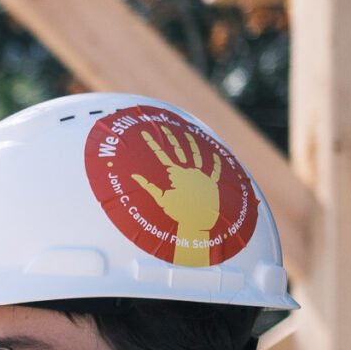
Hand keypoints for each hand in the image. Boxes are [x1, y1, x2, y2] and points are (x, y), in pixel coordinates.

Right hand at [126, 123, 224, 261]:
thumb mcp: (160, 200)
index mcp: (176, 174)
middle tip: (163, 126)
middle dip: (169, 136)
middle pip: (178, 149)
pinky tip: (216, 155)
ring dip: (192, 143)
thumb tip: (134, 175)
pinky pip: (215, 170)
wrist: (200, 223)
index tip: (144, 132)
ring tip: (188, 134)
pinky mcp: (213, 184)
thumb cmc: (178, 214)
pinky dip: (216, 162)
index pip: (161, 154)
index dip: (152, 142)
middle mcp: (189, 171)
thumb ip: (147, 186)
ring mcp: (202, 176)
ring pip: (197, 154)